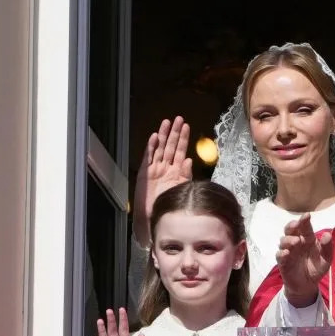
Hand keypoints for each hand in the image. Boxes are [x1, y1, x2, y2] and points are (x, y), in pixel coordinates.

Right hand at [132, 116, 193, 246]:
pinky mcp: (145, 172)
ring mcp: (155, 169)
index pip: (180, 150)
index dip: (184, 139)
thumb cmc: (169, 204)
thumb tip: (189, 160)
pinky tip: (155, 137)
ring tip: (167, 122)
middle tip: (178, 119)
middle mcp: (165, 167)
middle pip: (170, 146)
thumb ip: (185, 174)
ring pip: (160, 148)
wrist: (154, 217)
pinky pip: (148, 157)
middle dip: (175, 132)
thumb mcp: (181, 188)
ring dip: (163, 135)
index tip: (187, 126)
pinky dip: (151, 147)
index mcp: (175, 171)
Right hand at [276, 214, 332, 306]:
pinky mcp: (283, 262)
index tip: (307, 215)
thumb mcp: (326, 259)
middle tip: (296, 225)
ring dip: (288, 240)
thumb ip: (328, 248)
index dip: (304, 220)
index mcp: (307, 239)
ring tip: (295, 242)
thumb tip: (328, 234)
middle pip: (290, 230)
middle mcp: (296, 242)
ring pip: (283, 241)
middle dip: (291, 226)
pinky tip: (287, 253)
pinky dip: (282, 253)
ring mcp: (288, 251)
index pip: (305, 227)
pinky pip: (279, 256)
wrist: (307, 285)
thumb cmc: (316, 268)